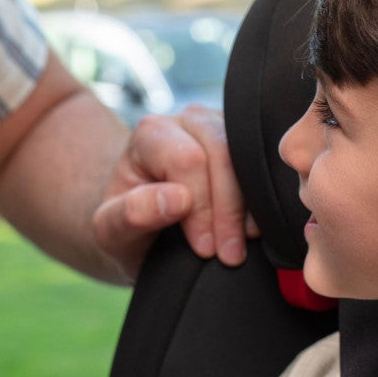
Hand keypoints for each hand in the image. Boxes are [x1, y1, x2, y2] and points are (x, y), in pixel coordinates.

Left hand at [92, 105, 255, 280]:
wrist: (144, 227)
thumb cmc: (127, 227)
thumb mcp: (111, 231)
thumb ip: (130, 214)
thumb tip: (177, 200)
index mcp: (151, 132)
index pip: (188, 160)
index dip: (201, 208)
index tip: (204, 249)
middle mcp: (188, 121)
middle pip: (224, 152)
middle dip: (230, 209)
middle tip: (230, 256)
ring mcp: (221, 128)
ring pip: (251, 154)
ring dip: (252, 205)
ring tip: (246, 244)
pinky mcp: (245, 145)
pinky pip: (266, 164)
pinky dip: (265, 199)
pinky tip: (257, 229)